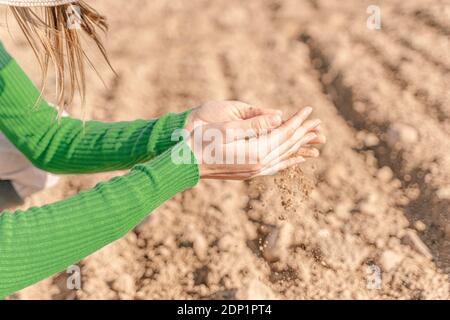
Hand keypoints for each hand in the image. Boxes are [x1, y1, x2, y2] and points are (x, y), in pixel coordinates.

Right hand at [185, 105, 325, 179]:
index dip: (297, 121)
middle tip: (318, 124)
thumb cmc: (202, 141)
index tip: (309, 110)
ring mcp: (254, 171)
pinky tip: (293, 161)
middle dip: (303, 134)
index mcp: (255, 152)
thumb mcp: (226, 129)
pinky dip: (287, 162)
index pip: (284, 134)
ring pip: (284, 158)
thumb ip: (254, 125)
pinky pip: (275, 168)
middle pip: (287, 146)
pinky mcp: (248, 172)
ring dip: (299, 149)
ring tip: (314, 145)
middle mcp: (258, 164)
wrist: (186, 163)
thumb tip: (279, 118)